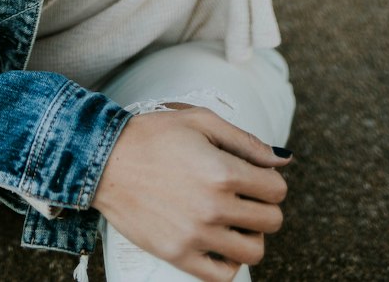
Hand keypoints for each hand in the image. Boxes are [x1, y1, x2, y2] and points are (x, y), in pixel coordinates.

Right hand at [91, 103, 292, 281]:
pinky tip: (220, 242)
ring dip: (251, 235)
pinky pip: (223, 275)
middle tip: (246, 196)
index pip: (276, 189)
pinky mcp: (179, 254)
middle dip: (265, 207)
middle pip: (271, 221)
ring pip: (254, 251)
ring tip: (235, 220)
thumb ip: (246, 141)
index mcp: (222, 170)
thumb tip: (283, 159)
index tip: (256, 177)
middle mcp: (213, 206)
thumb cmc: (152, 136)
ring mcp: (197, 234)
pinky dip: (230, 262)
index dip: (271, 181)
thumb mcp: (200, 121)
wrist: (106, 161)